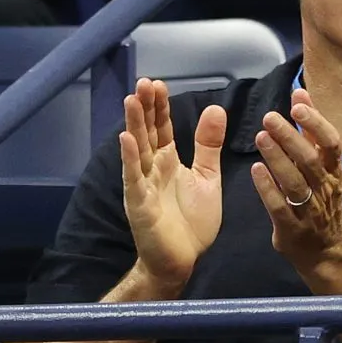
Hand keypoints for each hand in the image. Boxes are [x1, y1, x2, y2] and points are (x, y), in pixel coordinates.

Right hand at [120, 78, 226, 287]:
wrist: (183, 259)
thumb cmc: (192, 221)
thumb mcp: (207, 177)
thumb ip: (208, 145)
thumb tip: (215, 109)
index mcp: (168, 161)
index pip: (161, 128)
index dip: (159, 107)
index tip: (157, 84)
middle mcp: (152, 168)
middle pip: (146, 132)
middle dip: (145, 108)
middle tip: (144, 83)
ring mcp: (143, 184)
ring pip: (137, 149)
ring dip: (133, 125)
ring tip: (131, 99)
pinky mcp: (139, 203)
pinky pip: (134, 178)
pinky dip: (130, 158)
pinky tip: (126, 139)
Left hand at [250, 89, 341, 274]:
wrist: (327, 251)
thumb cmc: (321, 200)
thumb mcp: (321, 166)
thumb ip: (309, 131)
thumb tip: (299, 94)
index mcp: (333, 171)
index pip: (331, 144)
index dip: (316, 123)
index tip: (298, 104)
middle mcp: (324, 189)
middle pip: (311, 160)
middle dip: (291, 138)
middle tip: (269, 118)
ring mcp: (310, 211)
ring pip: (296, 183)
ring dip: (278, 159)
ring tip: (260, 137)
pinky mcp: (292, 230)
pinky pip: (280, 208)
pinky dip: (268, 189)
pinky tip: (255, 171)